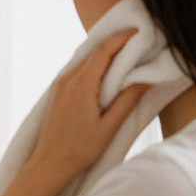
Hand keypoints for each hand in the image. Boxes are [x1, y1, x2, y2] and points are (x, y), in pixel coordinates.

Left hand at [29, 29, 149, 181]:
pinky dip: (95, 64)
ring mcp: (60, 83)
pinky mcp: (58, 90)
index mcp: (81, 86)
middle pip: (95, 51)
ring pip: (86, 59)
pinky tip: (108, 70)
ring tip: (128, 54)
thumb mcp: (109, 127)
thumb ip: (128, 100)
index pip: (103, 51)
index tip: (140, 32)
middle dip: (117, 43)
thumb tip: (146, 78)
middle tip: (140, 41)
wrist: (49, 163)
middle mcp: (67, 79)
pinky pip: (78, 69)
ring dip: (106, 53)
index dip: (123, 38)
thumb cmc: (79, 150)